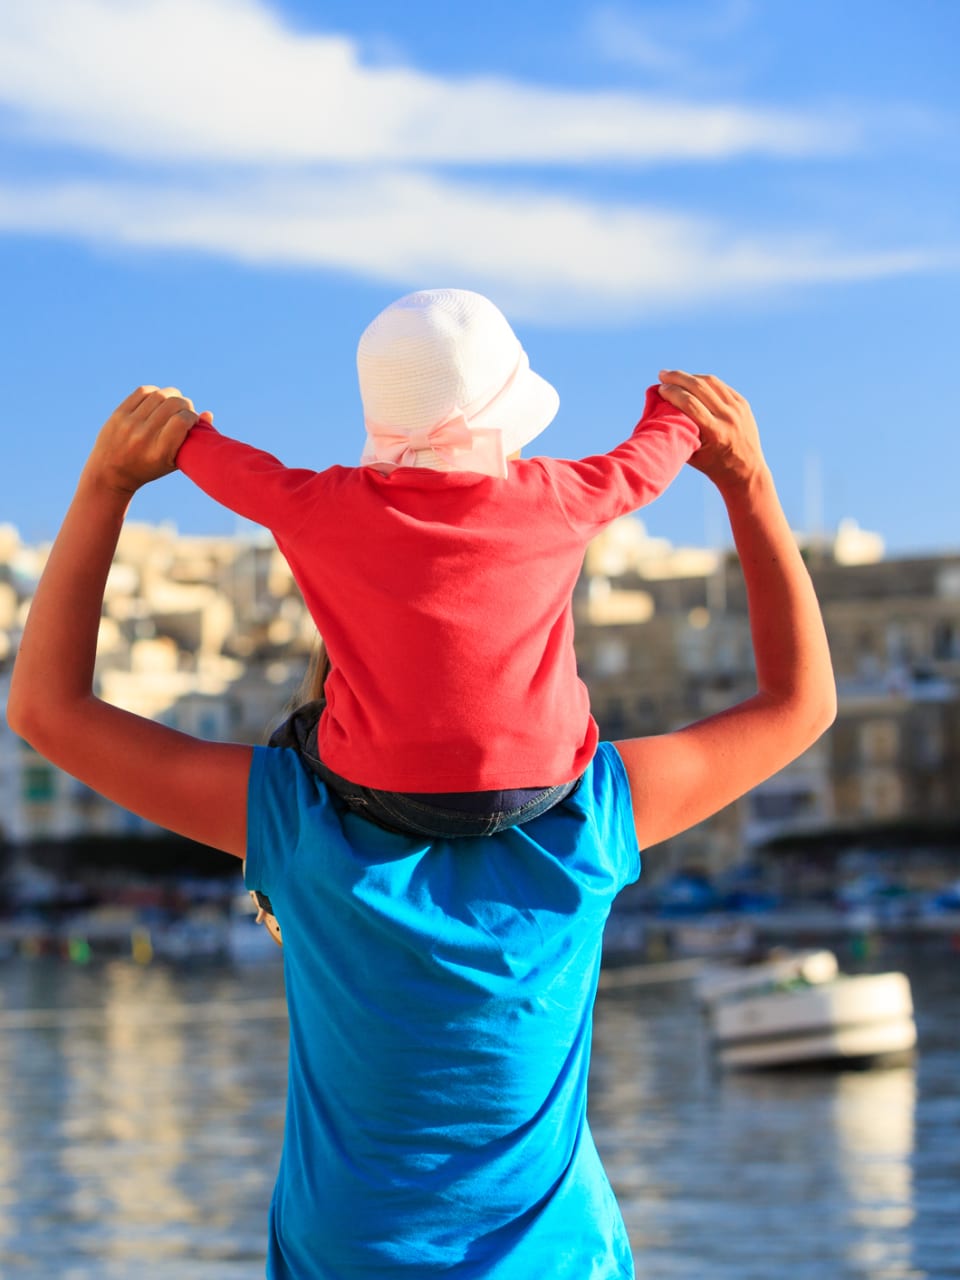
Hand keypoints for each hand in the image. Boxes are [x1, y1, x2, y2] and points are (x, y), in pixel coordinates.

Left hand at [84, 386, 206, 496]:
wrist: (110, 472)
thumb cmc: (149, 467)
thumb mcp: (173, 461)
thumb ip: (193, 440)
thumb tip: (208, 413)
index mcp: (159, 452)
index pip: (182, 421)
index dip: (192, 416)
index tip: (193, 421)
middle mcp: (143, 437)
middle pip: (173, 404)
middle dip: (185, 404)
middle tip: (185, 411)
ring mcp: (129, 424)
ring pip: (159, 395)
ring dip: (172, 396)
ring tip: (173, 404)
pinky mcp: (119, 414)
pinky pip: (143, 391)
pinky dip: (155, 392)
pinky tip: (159, 400)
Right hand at [658, 371, 764, 488]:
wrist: (746, 471)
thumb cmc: (713, 466)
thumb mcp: (693, 454)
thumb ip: (679, 433)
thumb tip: (657, 411)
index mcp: (715, 432)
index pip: (690, 403)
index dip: (672, 393)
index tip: (660, 388)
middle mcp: (728, 417)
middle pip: (700, 387)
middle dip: (678, 378)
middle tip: (662, 374)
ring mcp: (738, 408)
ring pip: (711, 382)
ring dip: (690, 376)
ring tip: (674, 376)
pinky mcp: (743, 403)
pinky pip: (720, 386)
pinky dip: (703, 381)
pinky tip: (692, 381)